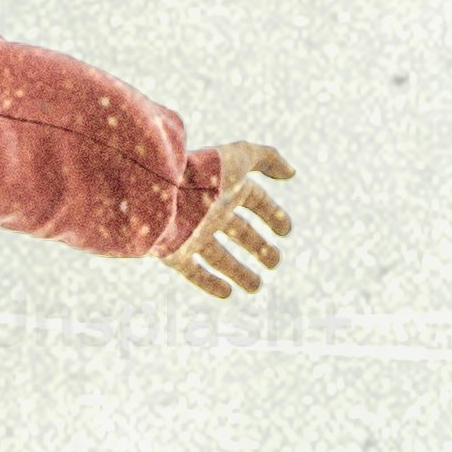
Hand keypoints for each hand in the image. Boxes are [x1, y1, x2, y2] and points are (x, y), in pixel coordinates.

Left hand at [165, 141, 294, 301]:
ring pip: (219, 257)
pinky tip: (227, 294)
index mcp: (226, 188)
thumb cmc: (204, 172)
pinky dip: (209, 283)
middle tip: (274, 262)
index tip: (286, 231)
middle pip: (239, 232)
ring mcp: (192, 233)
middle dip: (258, 247)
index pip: (256, 201)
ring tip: (255, 287)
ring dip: (238, 272)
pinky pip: (193, 272)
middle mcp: (210, 211)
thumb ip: (268, 158)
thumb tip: (291, 173)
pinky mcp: (175, 253)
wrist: (160, 190)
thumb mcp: (240, 157)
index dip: (272, 214)